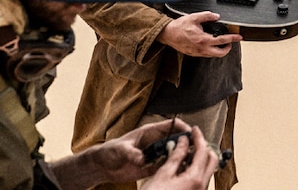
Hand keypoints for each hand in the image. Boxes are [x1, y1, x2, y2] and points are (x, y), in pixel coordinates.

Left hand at [50, 118, 196, 189]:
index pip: (171, 125)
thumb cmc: (109, 151)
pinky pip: (166, 167)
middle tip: (196, 149)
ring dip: (182, 156)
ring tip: (191, 161)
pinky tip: (180, 171)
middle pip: (176, 139)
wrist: (101, 166)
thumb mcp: (120, 150)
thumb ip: (132, 153)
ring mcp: (154, 154)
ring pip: (174, 153)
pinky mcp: (152, 167)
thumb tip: (142, 159)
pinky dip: (174, 168)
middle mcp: (154, 142)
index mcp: (149, 132)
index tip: (191, 133)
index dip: (182, 127)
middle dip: (187, 142)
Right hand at [141, 126, 218, 189]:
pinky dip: (195, 168)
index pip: (203, 151)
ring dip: (199, 158)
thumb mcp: (163, 174)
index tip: (194, 130)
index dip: (198, 137)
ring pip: (207, 169)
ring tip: (185, 151)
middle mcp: (202, 186)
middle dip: (204, 148)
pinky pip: (200, 178)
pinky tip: (183, 165)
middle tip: (193, 139)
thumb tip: (183, 142)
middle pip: (212, 160)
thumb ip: (176, 156)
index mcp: (196, 179)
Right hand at [158, 11, 242, 56]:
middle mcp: (201, 48)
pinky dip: (212, 50)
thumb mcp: (194, 17)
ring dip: (220, 50)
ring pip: (214, 55)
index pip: (222, 40)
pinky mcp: (194, 54)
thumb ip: (207, 16)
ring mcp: (198, 53)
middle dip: (228, 48)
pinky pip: (207, 54)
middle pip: (220, 53)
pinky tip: (211, 44)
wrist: (168, 34)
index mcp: (203, 39)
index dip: (232, 38)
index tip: (238, 37)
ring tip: (221, 42)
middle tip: (230, 42)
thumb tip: (216, 16)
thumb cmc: (179, 27)